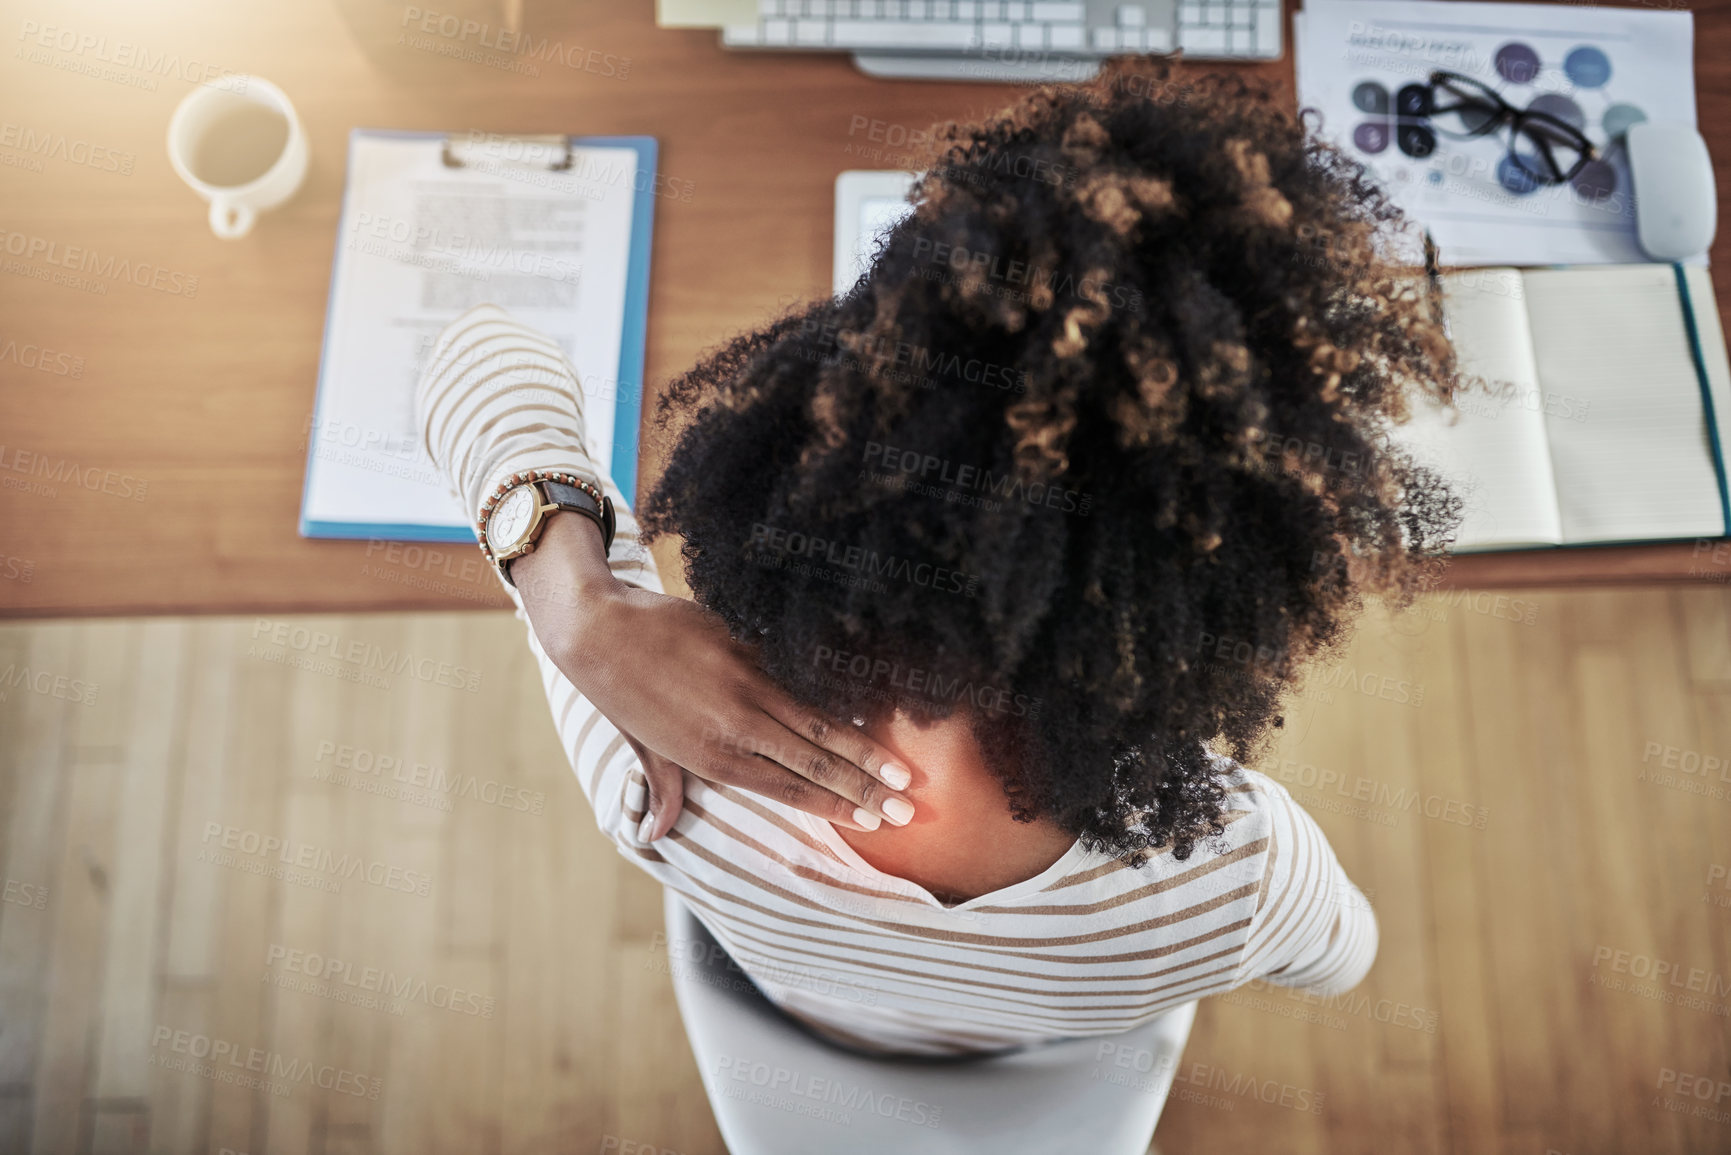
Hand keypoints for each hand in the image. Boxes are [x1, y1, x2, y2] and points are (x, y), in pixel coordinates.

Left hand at [510, 512, 915, 840]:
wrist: (599, 632)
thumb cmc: (621, 692)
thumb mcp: (643, 749)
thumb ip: (663, 791)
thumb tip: (656, 837)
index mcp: (712, 759)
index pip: (788, 790)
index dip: (834, 807)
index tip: (874, 822)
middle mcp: (735, 730)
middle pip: (814, 765)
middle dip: (865, 789)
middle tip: (909, 808)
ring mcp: (745, 688)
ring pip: (817, 726)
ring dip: (864, 752)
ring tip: (901, 772)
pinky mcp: (747, 651)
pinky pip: (802, 681)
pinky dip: (839, 699)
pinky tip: (872, 713)